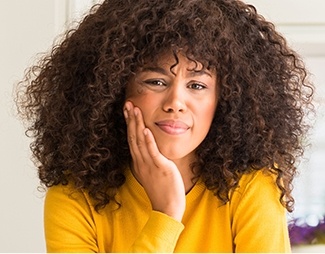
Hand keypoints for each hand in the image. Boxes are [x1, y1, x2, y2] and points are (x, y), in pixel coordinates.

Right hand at [124, 101, 185, 221]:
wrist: (167, 209)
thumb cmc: (162, 191)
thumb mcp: (152, 173)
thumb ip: (150, 161)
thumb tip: (151, 150)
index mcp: (139, 162)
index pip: (132, 140)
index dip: (129, 124)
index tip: (128, 111)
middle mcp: (141, 162)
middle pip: (133, 137)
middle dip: (130, 119)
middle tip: (127, 103)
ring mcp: (149, 164)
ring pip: (140, 141)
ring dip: (136, 124)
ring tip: (134, 109)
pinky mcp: (160, 167)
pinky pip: (152, 152)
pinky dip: (147, 140)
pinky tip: (144, 129)